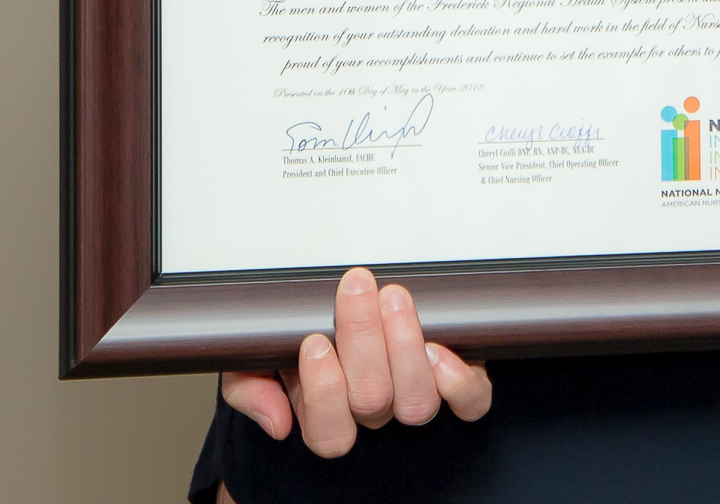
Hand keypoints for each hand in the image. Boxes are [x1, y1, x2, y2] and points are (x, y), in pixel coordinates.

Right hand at [217, 266, 492, 456]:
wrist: (343, 315)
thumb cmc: (297, 343)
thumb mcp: (254, 360)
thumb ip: (249, 387)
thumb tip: (277, 420)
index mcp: (326, 417)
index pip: (328, 431)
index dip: (323, 390)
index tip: (313, 339)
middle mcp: (372, 415)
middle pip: (372, 401)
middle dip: (362, 338)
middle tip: (355, 288)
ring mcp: (414, 401)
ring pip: (417, 402)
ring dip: (405, 346)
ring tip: (393, 299)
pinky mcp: (456, 386)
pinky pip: (469, 401)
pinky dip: (459, 379)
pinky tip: (439, 348)